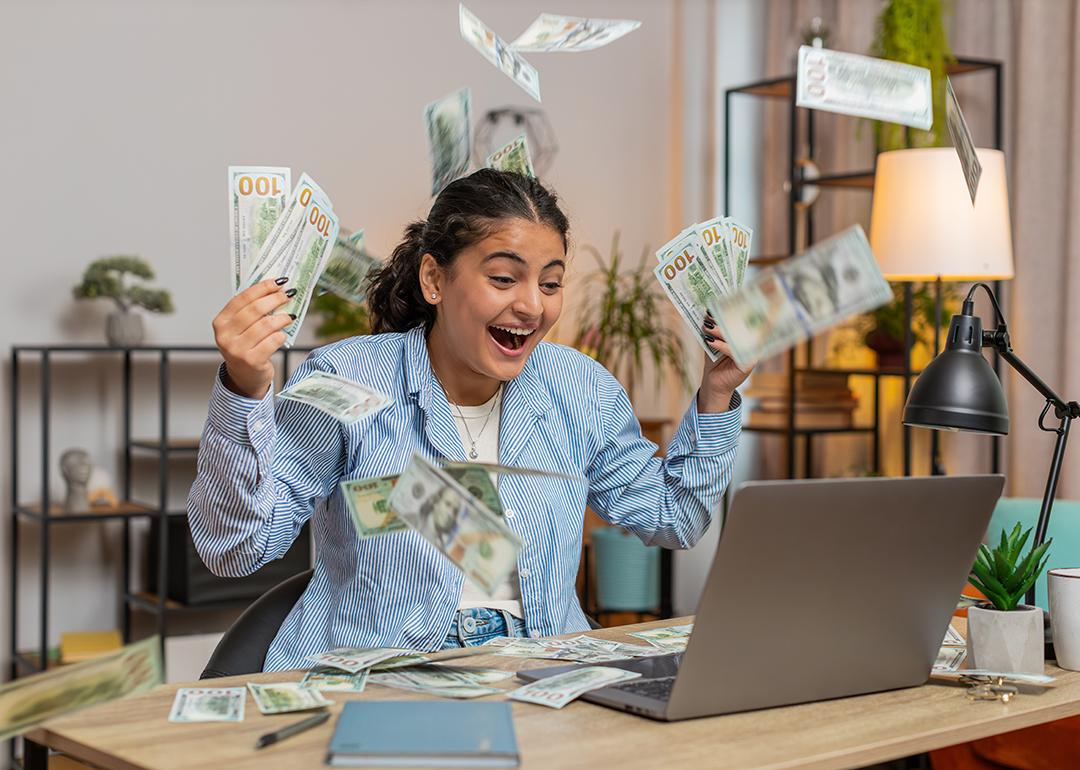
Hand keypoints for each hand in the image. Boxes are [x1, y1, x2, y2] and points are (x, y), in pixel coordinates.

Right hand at [212, 277, 294, 398]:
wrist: (244, 376)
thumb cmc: (246, 347)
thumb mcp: (241, 328)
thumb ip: (251, 310)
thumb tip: (275, 288)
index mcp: (221, 322)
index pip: (242, 298)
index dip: (262, 287)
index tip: (278, 282)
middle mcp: (225, 335)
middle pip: (255, 310)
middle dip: (275, 299)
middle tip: (288, 295)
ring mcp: (237, 349)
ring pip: (266, 325)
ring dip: (282, 318)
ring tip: (289, 317)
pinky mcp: (252, 361)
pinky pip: (273, 341)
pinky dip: (281, 335)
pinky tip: (282, 335)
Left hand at [697, 313, 753, 412]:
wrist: (713, 383)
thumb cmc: (715, 361)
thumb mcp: (713, 341)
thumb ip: (713, 329)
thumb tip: (708, 311)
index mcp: (746, 336)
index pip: (745, 320)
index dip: (735, 309)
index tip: (721, 301)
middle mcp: (752, 344)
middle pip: (742, 326)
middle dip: (725, 318)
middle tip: (711, 313)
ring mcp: (751, 354)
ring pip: (737, 338)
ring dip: (721, 331)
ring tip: (707, 326)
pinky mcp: (747, 364)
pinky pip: (734, 351)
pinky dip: (721, 345)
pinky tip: (710, 341)